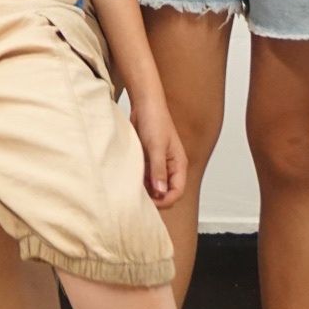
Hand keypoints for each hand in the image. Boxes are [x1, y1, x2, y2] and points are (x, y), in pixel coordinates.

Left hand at [130, 92, 187, 206]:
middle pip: (166, 192)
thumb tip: (160, 192)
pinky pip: (145, 176)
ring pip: (154, 186)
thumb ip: (158, 170)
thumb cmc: (155, 120)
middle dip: (155, 198)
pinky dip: (139, 181)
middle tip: (138, 199)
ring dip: (146, 190)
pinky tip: (129, 181)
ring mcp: (159, 164)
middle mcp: (170, 166)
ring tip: (132, 191)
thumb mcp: (156, 146)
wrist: (144, 104)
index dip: (165, 201)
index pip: (177, 191)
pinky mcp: (148, 160)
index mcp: (179, 164)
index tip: (151, 204)